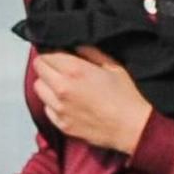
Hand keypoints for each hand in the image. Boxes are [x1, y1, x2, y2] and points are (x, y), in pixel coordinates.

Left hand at [32, 47, 152, 154]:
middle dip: (47, 64)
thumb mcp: (113, 65)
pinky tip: (67, 102)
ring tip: (62, 84)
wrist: (134, 127)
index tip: (59, 54)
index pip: (46, 55)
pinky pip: (46, 108)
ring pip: (39, 88)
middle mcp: (62, 88)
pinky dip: (52, 103)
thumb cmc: (127, 96)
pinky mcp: (61, 124)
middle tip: (59, 66)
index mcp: (74, 70)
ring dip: (47, 83)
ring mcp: (59, 108)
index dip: (52, 52)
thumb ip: (90, 52)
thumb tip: (75, 46)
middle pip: (38, 69)